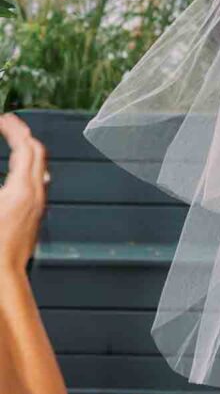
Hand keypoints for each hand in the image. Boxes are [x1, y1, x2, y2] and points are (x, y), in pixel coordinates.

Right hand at [0, 114, 47, 272]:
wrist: (3, 275)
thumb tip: (11, 161)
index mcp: (20, 189)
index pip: (24, 147)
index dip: (13, 128)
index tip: (3, 118)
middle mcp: (35, 195)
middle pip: (38, 153)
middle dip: (23, 134)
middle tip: (8, 124)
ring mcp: (38, 206)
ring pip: (41, 167)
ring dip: (28, 150)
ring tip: (13, 141)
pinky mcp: (36, 216)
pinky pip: (38, 182)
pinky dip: (29, 166)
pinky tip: (17, 171)